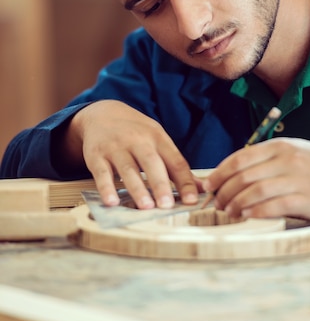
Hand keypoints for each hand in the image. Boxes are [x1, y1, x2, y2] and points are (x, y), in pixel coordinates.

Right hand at [63, 100, 200, 208]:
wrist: (102, 114)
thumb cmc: (136, 133)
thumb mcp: (158, 140)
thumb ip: (177, 165)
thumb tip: (203, 188)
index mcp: (158, 138)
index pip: (175, 161)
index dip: (185, 181)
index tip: (191, 200)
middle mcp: (138, 141)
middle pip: (151, 163)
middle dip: (160, 184)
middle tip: (167, 205)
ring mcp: (116, 147)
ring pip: (128, 169)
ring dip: (137, 188)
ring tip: (146, 207)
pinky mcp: (96, 155)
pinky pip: (102, 173)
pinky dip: (106, 188)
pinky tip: (111, 202)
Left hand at [203, 137, 309, 219]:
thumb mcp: (291, 151)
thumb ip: (265, 159)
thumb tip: (230, 174)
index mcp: (280, 146)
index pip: (240, 158)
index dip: (220, 173)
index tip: (208, 184)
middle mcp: (287, 160)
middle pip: (244, 176)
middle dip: (225, 191)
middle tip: (217, 203)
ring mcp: (297, 179)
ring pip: (256, 191)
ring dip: (237, 204)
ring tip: (228, 211)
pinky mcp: (306, 199)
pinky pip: (274, 206)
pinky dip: (256, 212)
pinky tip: (247, 216)